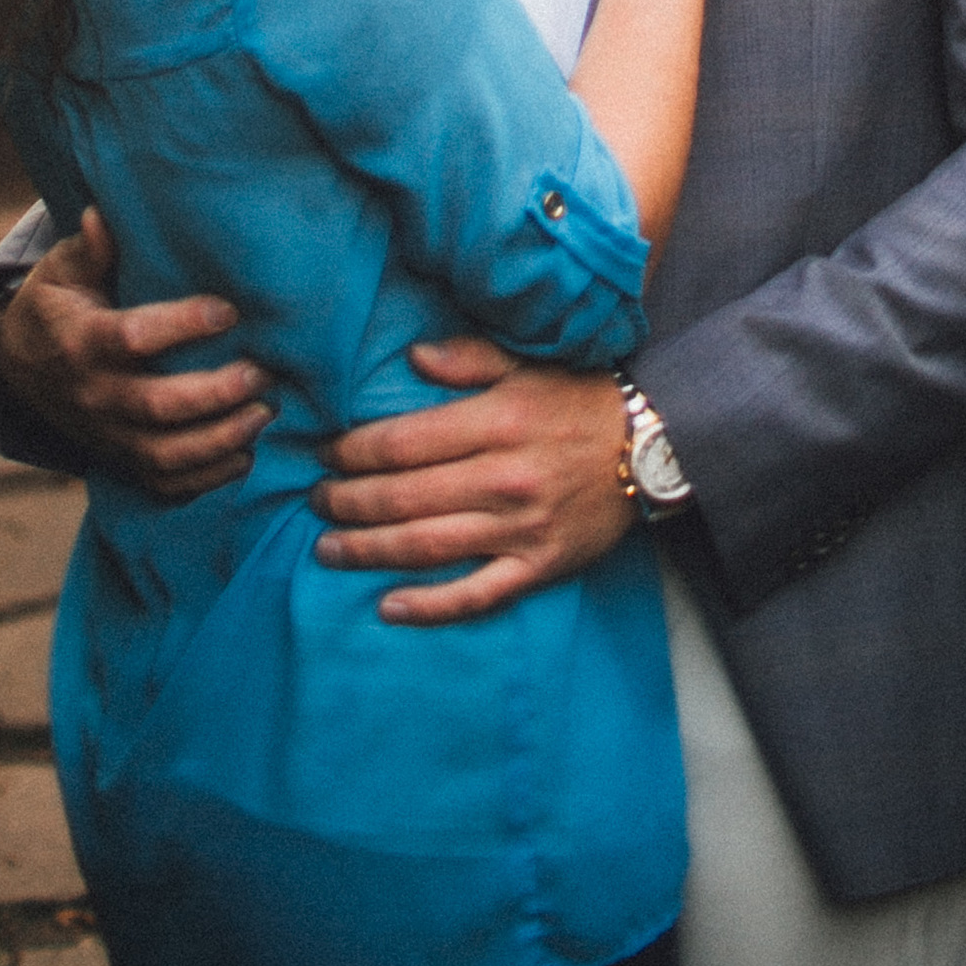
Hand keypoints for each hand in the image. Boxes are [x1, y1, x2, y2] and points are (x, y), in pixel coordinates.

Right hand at [0, 208, 272, 500]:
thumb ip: (89, 249)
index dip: (182, 325)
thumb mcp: (62, 272)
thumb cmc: (55, 307)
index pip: (133, 338)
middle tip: (262, 373)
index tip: (228, 310)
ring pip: (164, 453)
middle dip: (215, 394)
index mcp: (81, 342)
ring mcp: (106, 435)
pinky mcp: (118, 460)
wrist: (19, 368)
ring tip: (264, 414)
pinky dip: (205, 479)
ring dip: (219, 440)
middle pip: (157, 405)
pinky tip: (244, 455)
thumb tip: (101, 215)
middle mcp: (93, 395)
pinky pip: (163, 482)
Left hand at [313, 338, 630, 620]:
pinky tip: (388, 606)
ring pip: (428, 547)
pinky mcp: (539, 567)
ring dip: (370, 551)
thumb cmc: (579, 400)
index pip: (404, 442)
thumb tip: (412, 359)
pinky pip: (477, 594)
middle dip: (349, 502)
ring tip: (328, 550)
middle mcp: (503, 478)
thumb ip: (467, 359)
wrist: (651, 447)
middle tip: (314, 502)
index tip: (325, 454)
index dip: (354, 452)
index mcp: (496, 423)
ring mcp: (520, 529)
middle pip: (405, 497)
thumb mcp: (525, 366)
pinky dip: (430, 606)